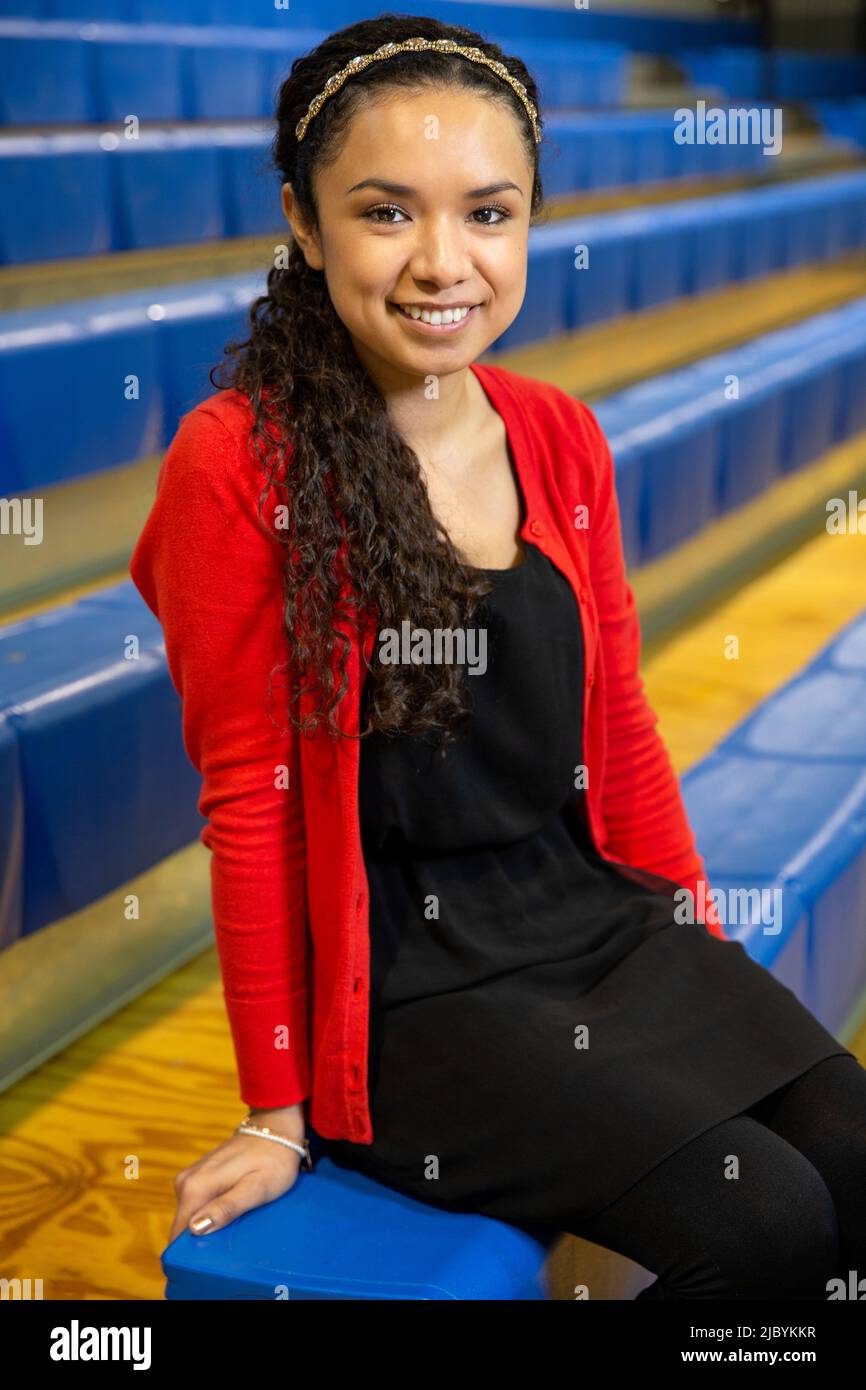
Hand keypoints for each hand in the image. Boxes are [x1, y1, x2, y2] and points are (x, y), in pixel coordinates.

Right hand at [168, 1104, 307, 1242]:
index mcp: (195, 1187)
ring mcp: (189, 1178)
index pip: (178, 1235)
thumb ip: (227, 1208)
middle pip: (183, 1228)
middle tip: (228, 1249)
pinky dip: (210, 1216)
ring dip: (206, 1230)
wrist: (275, 1129)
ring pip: (190, 1218)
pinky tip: (230, 1216)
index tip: (204, 1269)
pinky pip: (197, 1206)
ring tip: (232, 1231)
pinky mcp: (197, 1177)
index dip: (188, 1256)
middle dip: (199, 1244)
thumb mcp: (257, 1188)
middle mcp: (185, 1182)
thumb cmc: (272, 1160)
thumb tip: (195, 1228)